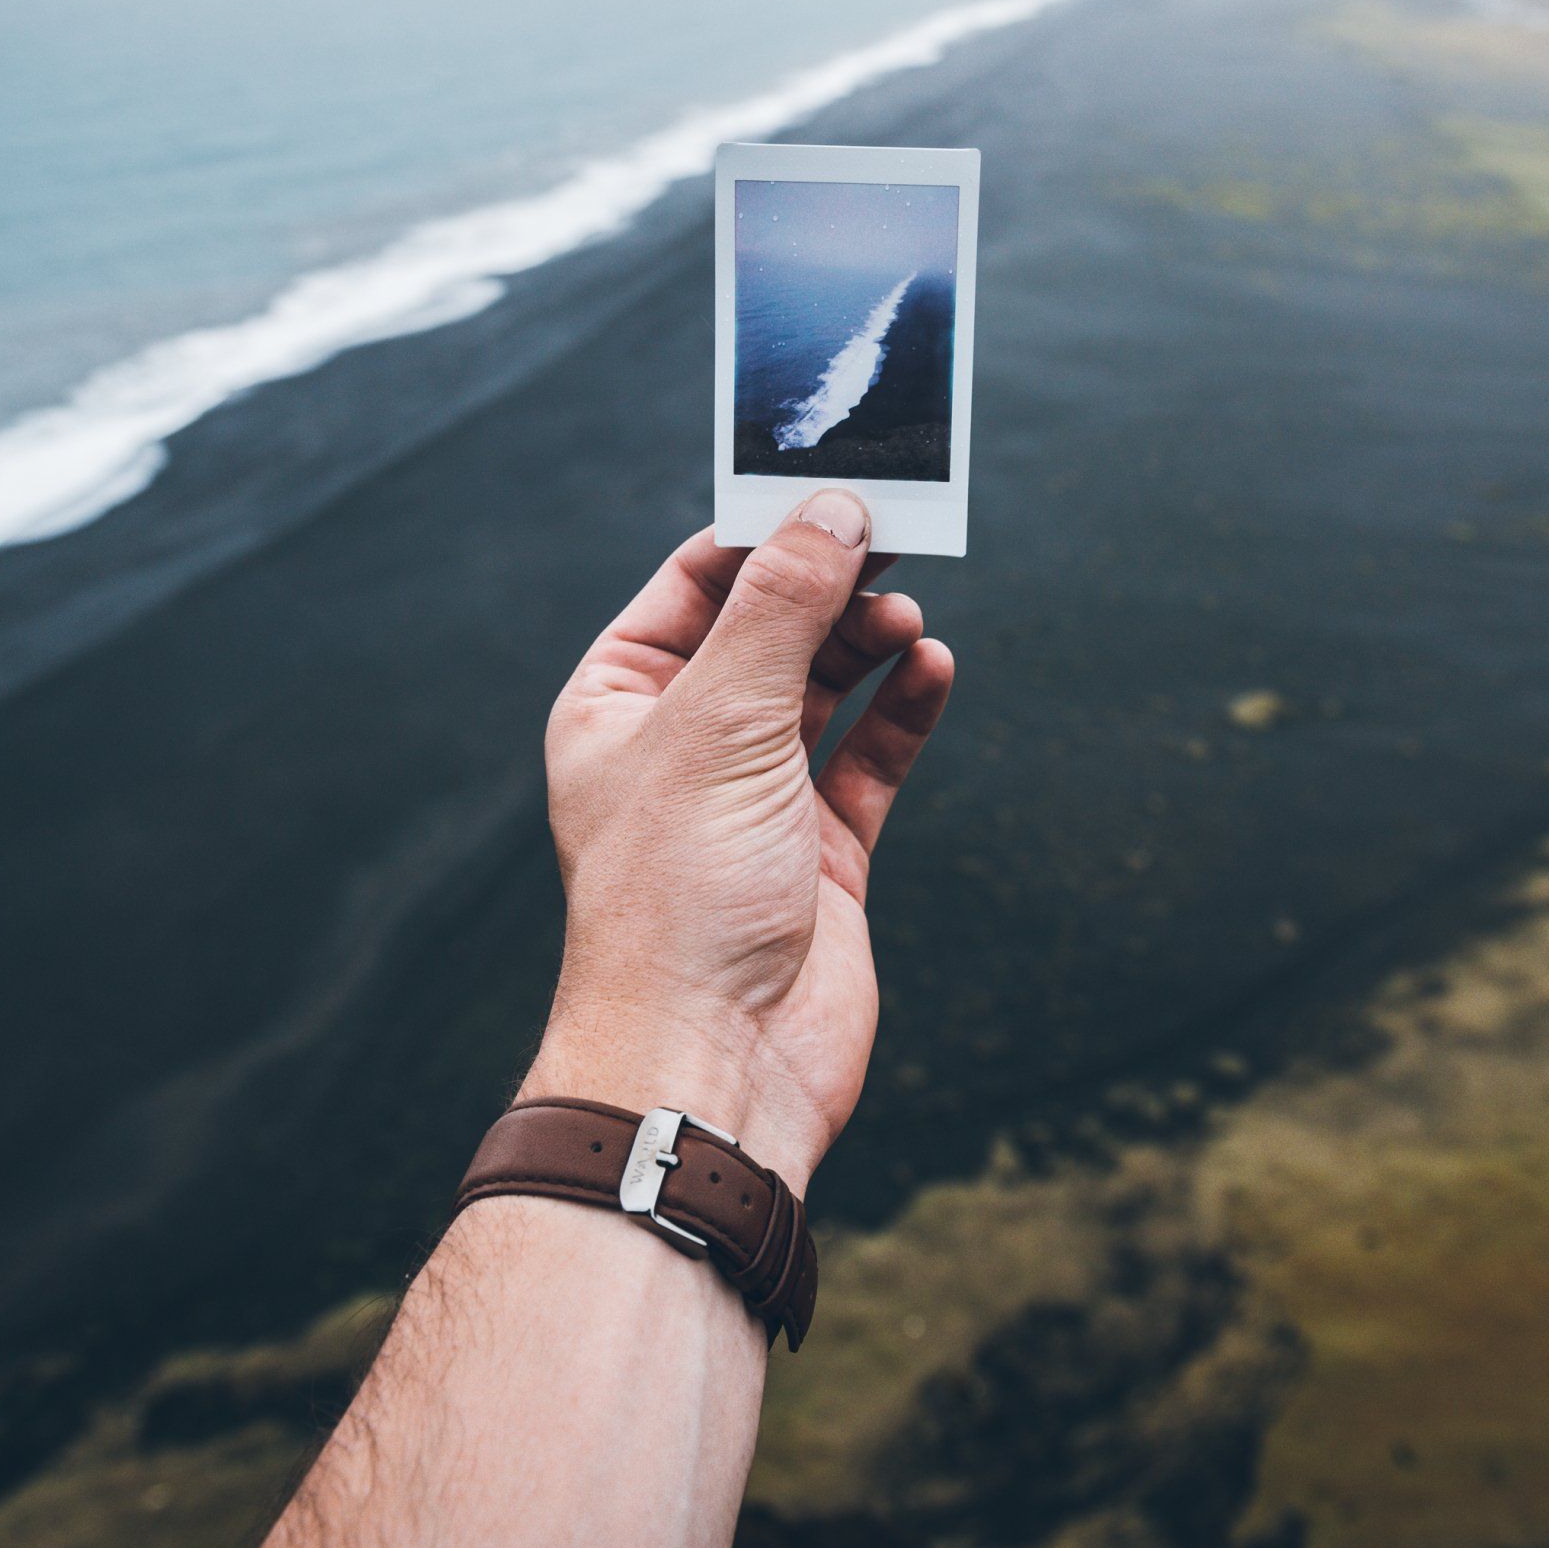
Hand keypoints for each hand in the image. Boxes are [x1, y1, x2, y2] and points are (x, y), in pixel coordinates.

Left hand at [527, 490, 953, 1191]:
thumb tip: (833, 510)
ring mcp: (755, 799)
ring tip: (906, 615)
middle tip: (896, 536)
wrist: (713, 1061)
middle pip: (766, 626)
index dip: (764, 531)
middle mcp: (681, 746)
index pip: (693, 582)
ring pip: (824, 687)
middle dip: (828, 581)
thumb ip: (784, 604)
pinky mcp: (821, 853)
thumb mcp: (723, 719)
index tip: (838, 485)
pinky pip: (870, 757)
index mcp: (616, 704)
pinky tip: (932, 667)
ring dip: (867, 642)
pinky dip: (902, 711)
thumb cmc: (679, 895)